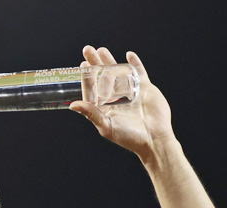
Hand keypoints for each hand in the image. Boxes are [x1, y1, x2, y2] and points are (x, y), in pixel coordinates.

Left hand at [70, 46, 174, 160]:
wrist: (154, 138)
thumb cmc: (129, 137)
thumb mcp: (107, 126)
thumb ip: (91, 113)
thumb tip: (72, 105)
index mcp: (105, 107)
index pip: (93, 88)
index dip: (87, 77)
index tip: (82, 66)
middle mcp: (116, 98)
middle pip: (103, 76)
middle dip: (95, 63)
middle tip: (87, 49)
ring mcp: (131, 92)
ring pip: (118, 72)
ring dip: (110, 61)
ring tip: (101, 49)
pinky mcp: (145, 88)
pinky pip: (139, 72)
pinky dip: (135, 63)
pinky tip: (129, 54)